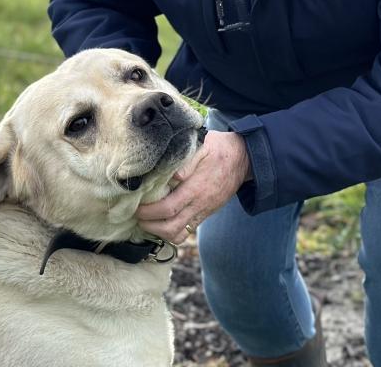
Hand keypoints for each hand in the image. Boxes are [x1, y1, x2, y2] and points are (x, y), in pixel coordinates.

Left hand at [136, 130, 250, 243]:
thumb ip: (188, 160)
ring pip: (179, 234)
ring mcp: (203, 210)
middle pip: (171, 227)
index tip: (137, 207)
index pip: (169, 208)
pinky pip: (187, 231)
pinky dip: (172, 232)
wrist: (243, 158)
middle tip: (137, 216)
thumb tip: (174, 175)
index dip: (149, 212)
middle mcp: (200, 203)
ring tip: (148, 222)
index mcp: (196, 187)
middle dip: (150, 225)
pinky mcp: (205, 213)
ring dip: (160, 232)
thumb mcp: (203, 146)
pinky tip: (162, 222)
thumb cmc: (219, 149)